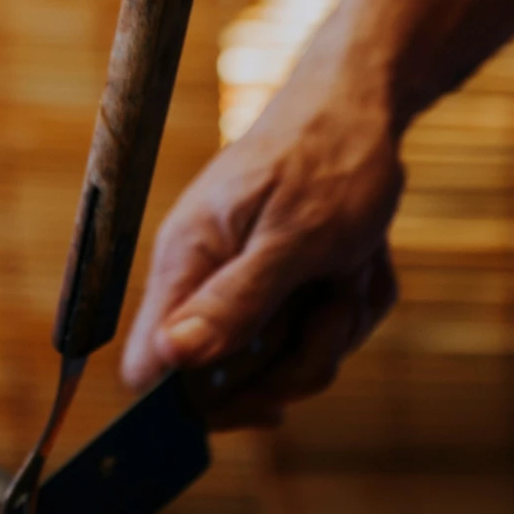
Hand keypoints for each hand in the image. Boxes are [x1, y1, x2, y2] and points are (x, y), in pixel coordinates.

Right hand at [120, 61, 404, 425]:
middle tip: (329, 300)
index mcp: (186, 262)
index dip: (196, 404)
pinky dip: (352, 304)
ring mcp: (247, 288)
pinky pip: (322, 336)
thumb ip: (234, 301)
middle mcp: (205, 281)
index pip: (150, 369)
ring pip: (289, 363)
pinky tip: (359, 261)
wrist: (363, 109)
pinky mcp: (285, 289)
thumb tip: (170, 359)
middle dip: (296, 359)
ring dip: (334, 325)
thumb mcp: (293, 237)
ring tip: (348, 266)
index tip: (262, 405)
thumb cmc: (327, 160)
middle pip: (232, 383)